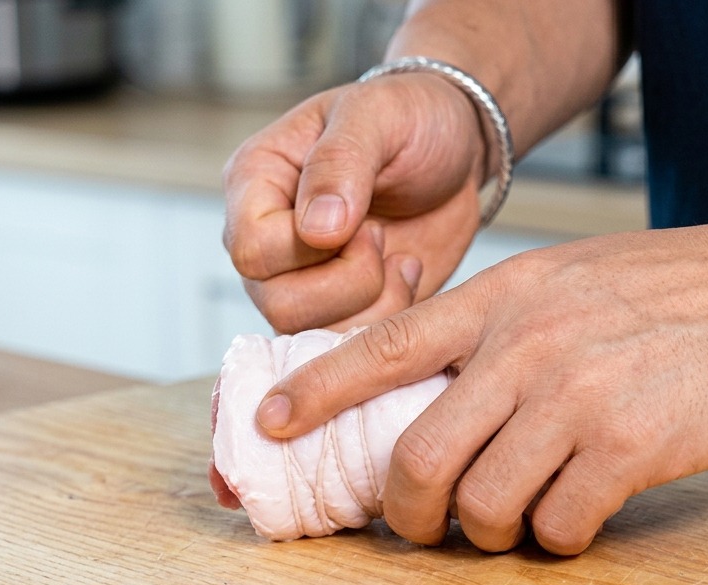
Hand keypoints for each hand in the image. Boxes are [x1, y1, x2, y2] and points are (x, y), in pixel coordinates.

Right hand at [222, 74, 488, 333]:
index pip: (251, 249)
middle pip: (278, 304)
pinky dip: (390, 316)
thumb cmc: (409, 119)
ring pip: (313, 334)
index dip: (307, 249)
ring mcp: (302, 281)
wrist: (456, 150)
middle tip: (380, 236)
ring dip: (373, 302)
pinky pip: (352, 344)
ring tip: (397, 254)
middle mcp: (269, 240)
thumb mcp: (377, 118)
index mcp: (256, 183)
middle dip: (348, 282)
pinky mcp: (343, 308)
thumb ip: (341, 162)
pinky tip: (406, 271)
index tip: (359, 218)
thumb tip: (316, 230)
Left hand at [252, 213, 707, 554]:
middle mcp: (526, 346)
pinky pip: (558, 525)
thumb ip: (499, 326)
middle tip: (419, 528)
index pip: (384, 346)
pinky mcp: (628, 446)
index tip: (270, 422)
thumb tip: (438, 392)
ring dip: (488, 533)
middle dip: (405, 512)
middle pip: (418, 454)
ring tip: (513, 523)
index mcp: (503, 299)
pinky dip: (557, 537)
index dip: (317, 389)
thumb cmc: (668, 291)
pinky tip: (578, 515)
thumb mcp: (566, 280)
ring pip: (483, 503)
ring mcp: (575, 396)